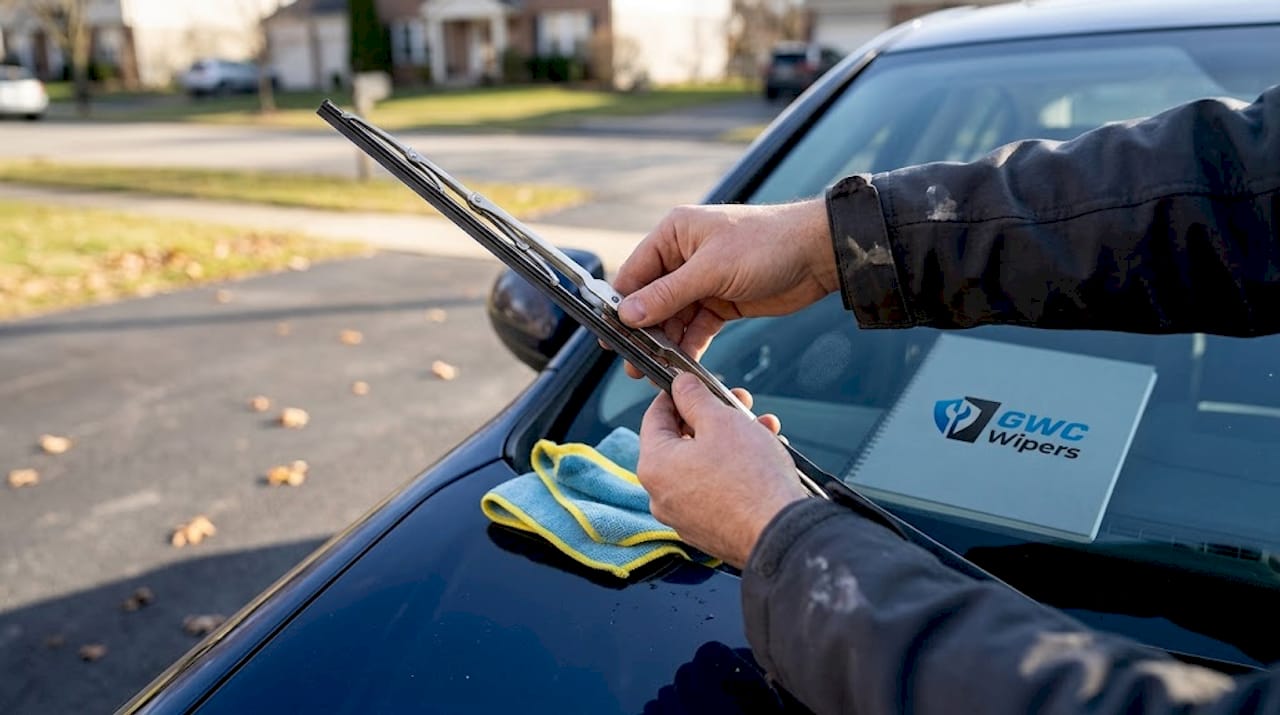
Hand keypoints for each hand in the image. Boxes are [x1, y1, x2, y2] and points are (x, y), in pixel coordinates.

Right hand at [612, 200, 837, 373]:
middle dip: (642, 331)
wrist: (818, 255)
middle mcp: (684, 255)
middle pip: (651, 298)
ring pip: (673, 317)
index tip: (610, 335)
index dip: (621, 304)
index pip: (635, 272)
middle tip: (631, 362)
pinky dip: (689, 345)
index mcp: (674, 233)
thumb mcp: (712, 270)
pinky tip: (682, 363)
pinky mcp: (721, 301)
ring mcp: (703, 280)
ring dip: (664, 343)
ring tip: (652, 369)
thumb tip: (628, 313)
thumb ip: (669, 294)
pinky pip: (696, 326)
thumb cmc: (767, 245)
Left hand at [638, 373, 808, 568]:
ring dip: (732, 440)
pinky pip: (716, 490)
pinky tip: (763, 457)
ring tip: (763, 429)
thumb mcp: (721, 421)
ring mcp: (685, 516)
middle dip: (714, 417)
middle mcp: (662, 495)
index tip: (694, 384)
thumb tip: (681, 385)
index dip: (676, 394)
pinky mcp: (709, 530)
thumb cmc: (751, 480)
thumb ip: (695, 398)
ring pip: (704, 464)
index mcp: (654, 466)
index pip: (654, 417)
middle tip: (738, 404)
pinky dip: (735, 470)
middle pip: (682, 441)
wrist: (781, 534)